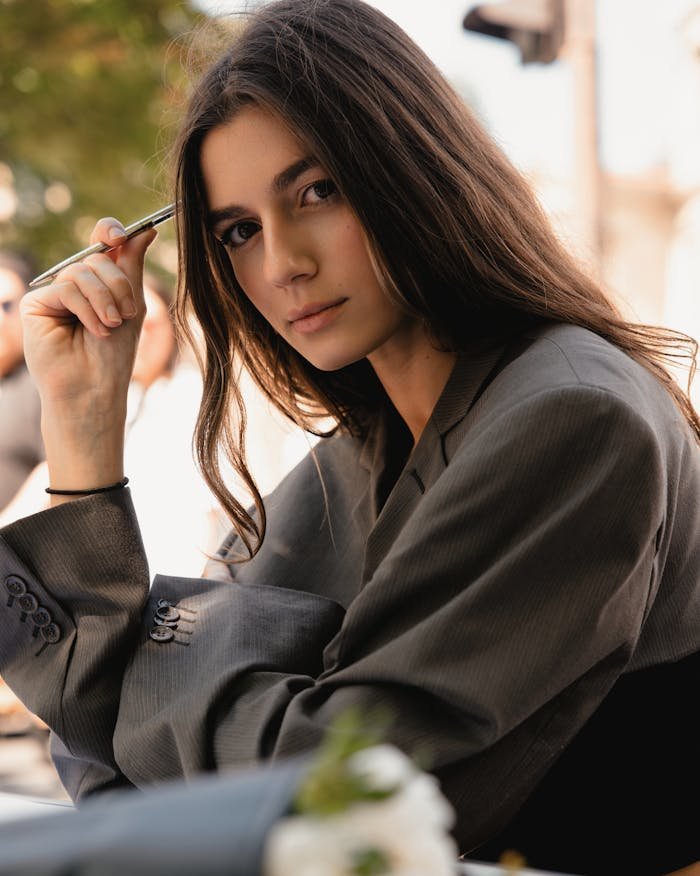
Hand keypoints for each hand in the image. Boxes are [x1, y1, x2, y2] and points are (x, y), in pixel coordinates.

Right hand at [20, 218, 156, 492]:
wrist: (94, 389)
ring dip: (105, 299)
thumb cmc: (114, 355)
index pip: (102, 242)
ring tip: (111, 326)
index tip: (122, 236)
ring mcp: (54, 293)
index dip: (111, 232)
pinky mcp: (37, 304)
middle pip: (96, 257)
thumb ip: (132, 266)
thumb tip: (146, 228)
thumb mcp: (132, 305)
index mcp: (99, 282)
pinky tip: (95, 331)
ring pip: (81, 270)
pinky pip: (67, 288)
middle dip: (118, 285)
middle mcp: (75, 284)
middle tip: (126, 314)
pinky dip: (87, 310)